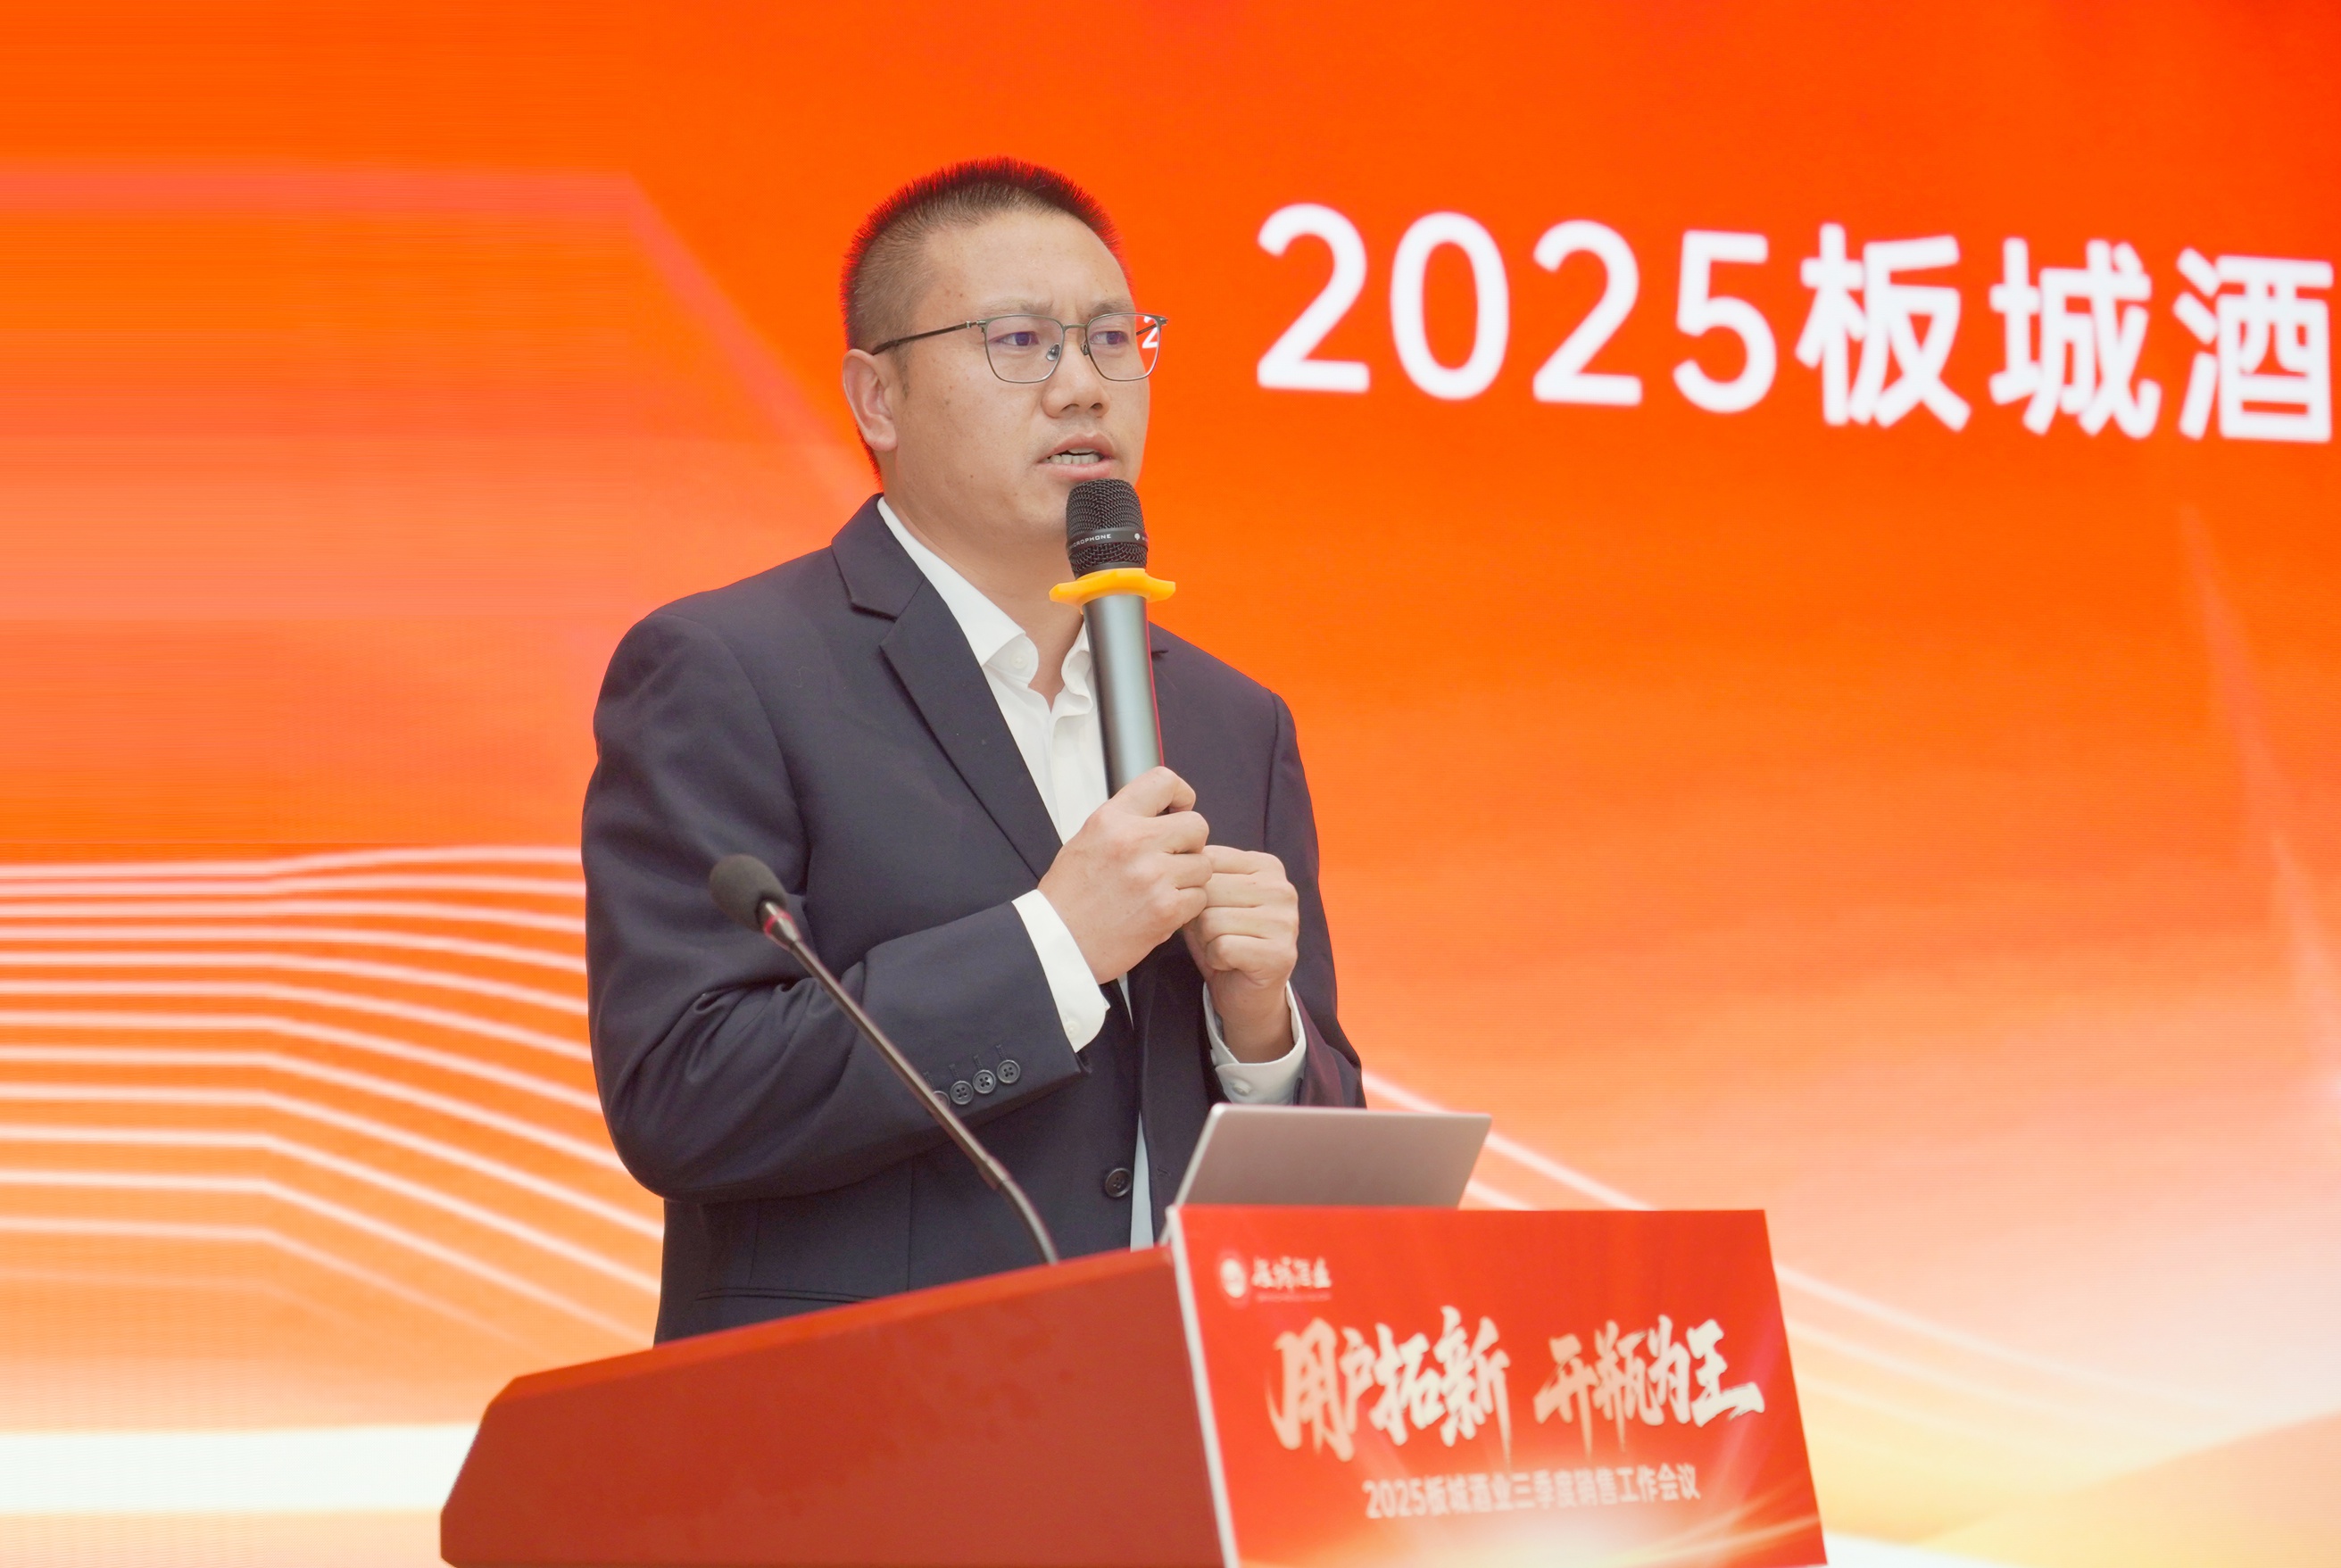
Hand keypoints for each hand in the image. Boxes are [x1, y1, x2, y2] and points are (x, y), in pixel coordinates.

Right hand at [1038, 767, 1212, 982]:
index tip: (1179, 810)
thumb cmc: (1069, 896)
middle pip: (1197, 825)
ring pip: (1203, 865)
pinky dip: (1186, 907)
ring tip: (1162, 889)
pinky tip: (1162, 910)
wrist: (1059, 941)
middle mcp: (1134, 841)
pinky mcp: (1166, 909)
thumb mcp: (1087, 840)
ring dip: (1189, 879)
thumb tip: (1162, 814)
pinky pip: (1199, 898)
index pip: (1163, 781)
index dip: (1181, 795)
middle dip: (1191, 844)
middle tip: (1173, 859)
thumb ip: (1125, 822)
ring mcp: (1153, 875)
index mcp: (1112, 820)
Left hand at [1182, 847, 1299, 1061]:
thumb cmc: (1224, 939)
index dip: (1195, 891)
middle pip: (1208, 890)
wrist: (1247, 994)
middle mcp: (1283, 888)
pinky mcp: (1280, 953)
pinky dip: (1216, 959)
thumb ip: (1198, 876)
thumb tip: (1170, 860)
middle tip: (1217, 934)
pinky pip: (1222, 947)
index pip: (1208, 860)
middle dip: (1200, 918)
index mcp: (1267, 865)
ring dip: (1207, 941)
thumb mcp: (1209, 900)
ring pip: (1212, 920)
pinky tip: (1230, 963)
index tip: (1213, 909)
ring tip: (1223, 948)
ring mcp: (1286, 921)